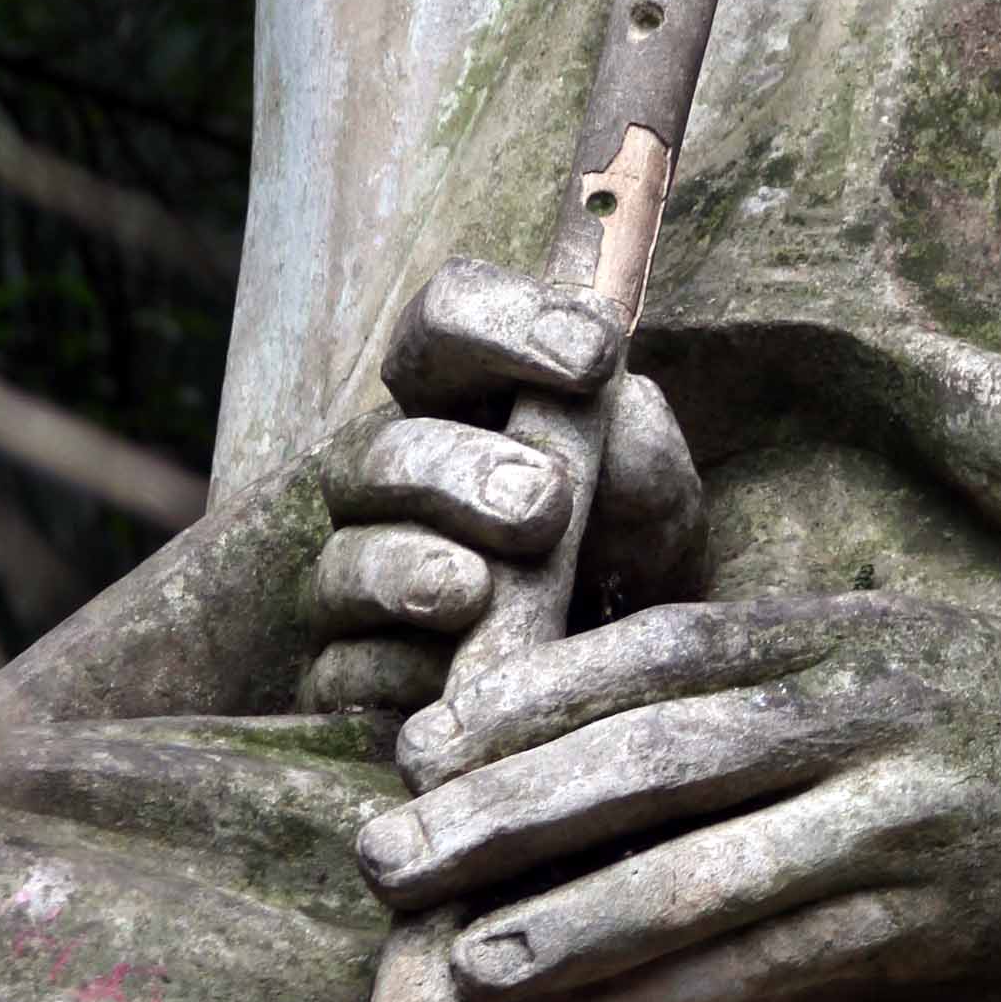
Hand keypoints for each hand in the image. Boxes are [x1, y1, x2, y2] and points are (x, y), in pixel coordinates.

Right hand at [301, 258, 702, 721]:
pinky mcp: (354, 676)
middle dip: (459, 470)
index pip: (445, 320)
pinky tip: (447, 681)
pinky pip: (345, 673)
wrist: (625, 677)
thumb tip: (605, 404)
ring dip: (410, 570)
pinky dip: (395, 675)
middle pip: (383, 450)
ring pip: (348, 562)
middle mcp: (397, 479)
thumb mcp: (655, 492)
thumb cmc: (628, 550)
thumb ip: (635, 440)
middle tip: (546, 504)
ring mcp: (364, 577)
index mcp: (465, 400)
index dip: (504, 321)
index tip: (594, 356)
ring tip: (478, 591)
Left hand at [355, 591, 1000, 1001]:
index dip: (528, 701)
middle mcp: (858, 717)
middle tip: (387, 859)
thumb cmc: (976, 705)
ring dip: (578, 924)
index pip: (655, 656)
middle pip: (656, 762)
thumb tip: (561, 707)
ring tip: (469, 963)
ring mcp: (902, 821)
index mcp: (831, 635)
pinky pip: (793, 962)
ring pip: (712, 876)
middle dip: (509, 815)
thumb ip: (740, 660)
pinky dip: (693, 990)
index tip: (418, 743)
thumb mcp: (866, 638)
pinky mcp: (940, 920)